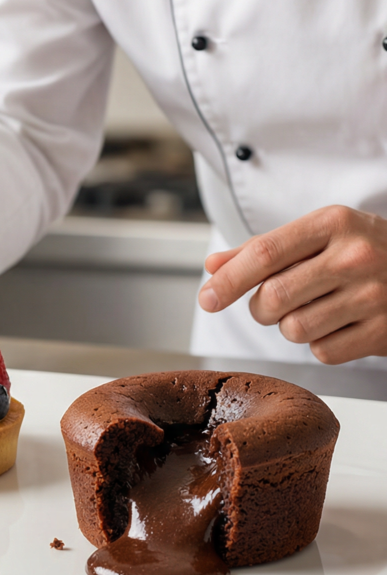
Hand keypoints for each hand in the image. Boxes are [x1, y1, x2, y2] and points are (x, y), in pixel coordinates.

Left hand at [199, 205, 386, 363]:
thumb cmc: (359, 249)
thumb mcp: (317, 235)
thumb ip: (262, 249)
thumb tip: (212, 266)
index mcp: (332, 223)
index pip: (265, 253)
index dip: (228, 280)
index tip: (206, 299)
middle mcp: (355, 256)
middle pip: (274, 296)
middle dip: (259, 308)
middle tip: (271, 304)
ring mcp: (375, 295)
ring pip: (295, 329)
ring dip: (290, 326)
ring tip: (313, 309)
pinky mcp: (385, 331)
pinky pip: (324, 351)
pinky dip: (320, 344)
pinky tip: (338, 324)